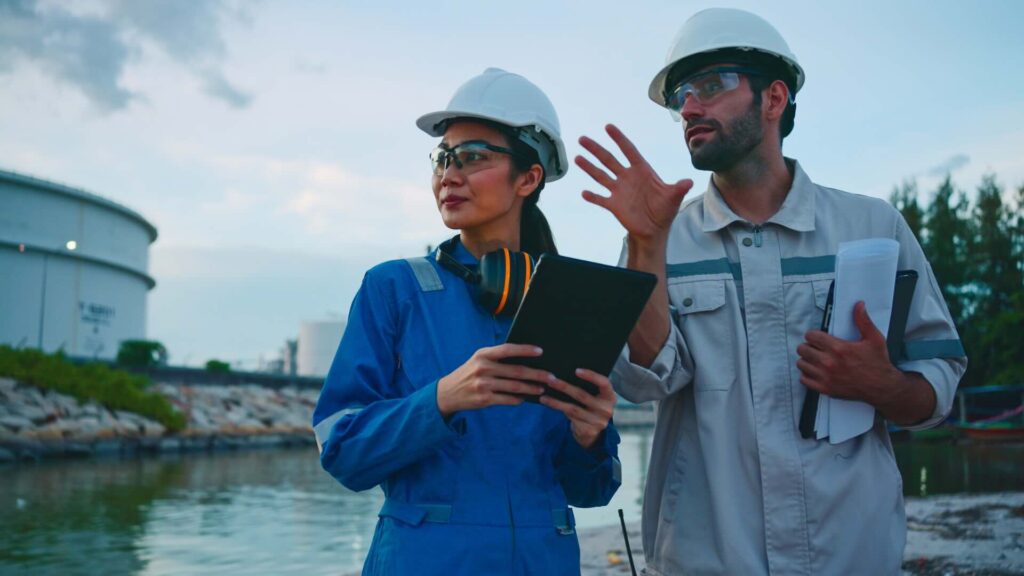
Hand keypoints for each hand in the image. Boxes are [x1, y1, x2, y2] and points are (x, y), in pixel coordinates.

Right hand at [436, 344, 551, 417]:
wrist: (448, 392)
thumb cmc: (469, 373)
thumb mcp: (479, 360)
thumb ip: (497, 359)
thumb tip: (526, 361)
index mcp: (483, 354)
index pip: (507, 349)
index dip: (525, 349)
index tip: (540, 351)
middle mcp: (483, 368)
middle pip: (516, 371)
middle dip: (537, 374)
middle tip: (551, 377)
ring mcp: (483, 384)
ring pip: (515, 387)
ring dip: (531, 388)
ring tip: (542, 388)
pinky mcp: (484, 399)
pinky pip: (508, 399)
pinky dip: (519, 399)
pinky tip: (525, 398)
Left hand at [539, 368, 615, 448]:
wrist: (593, 432)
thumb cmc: (591, 407)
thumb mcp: (595, 397)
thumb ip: (588, 388)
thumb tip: (565, 372)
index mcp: (610, 396)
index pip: (604, 383)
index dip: (591, 376)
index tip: (576, 370)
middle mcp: (606, 409)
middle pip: (583, 395)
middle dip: (565, 387)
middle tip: (551, 380)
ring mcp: (598, 421)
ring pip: (573, 408)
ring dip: (556, 401)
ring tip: (544, 394)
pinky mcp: (588, 430)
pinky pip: (569, 417)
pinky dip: (557, 408)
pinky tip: (547, 402)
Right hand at [576, 124, 692, 243]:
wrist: (654, 229)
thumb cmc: (665, 210)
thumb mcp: (674, 198)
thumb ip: (678, 188)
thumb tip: (689, 182)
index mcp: (641, 171)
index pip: (629, 150)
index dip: (619, 139)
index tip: (608, 127)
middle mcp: (627, 177)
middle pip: (609, 159)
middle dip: (596, 149)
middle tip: (583, 139)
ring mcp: (619, 190)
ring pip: (601, 175)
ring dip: (589, 167)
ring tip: (577, 158)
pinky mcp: (614, 205)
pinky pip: (600, 198)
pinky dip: (592, 196)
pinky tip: (584, 192)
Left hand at [796, 301, 903, 406]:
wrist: (882, 387)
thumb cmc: (878, 362)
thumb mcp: (874, 339)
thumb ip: (863, 321)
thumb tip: (859, 304)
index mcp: (839, 348)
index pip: (811, 336)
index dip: (813, 335)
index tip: (818, 337)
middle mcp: (829, 363)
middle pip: (803, 349)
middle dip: (808, 346)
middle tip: (816, 348)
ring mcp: (825, 377)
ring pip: (801, 364)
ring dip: (807, 360)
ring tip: (816, 359)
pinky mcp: (825, 389)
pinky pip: (804, 379)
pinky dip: (807, 375)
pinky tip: (816, 371)